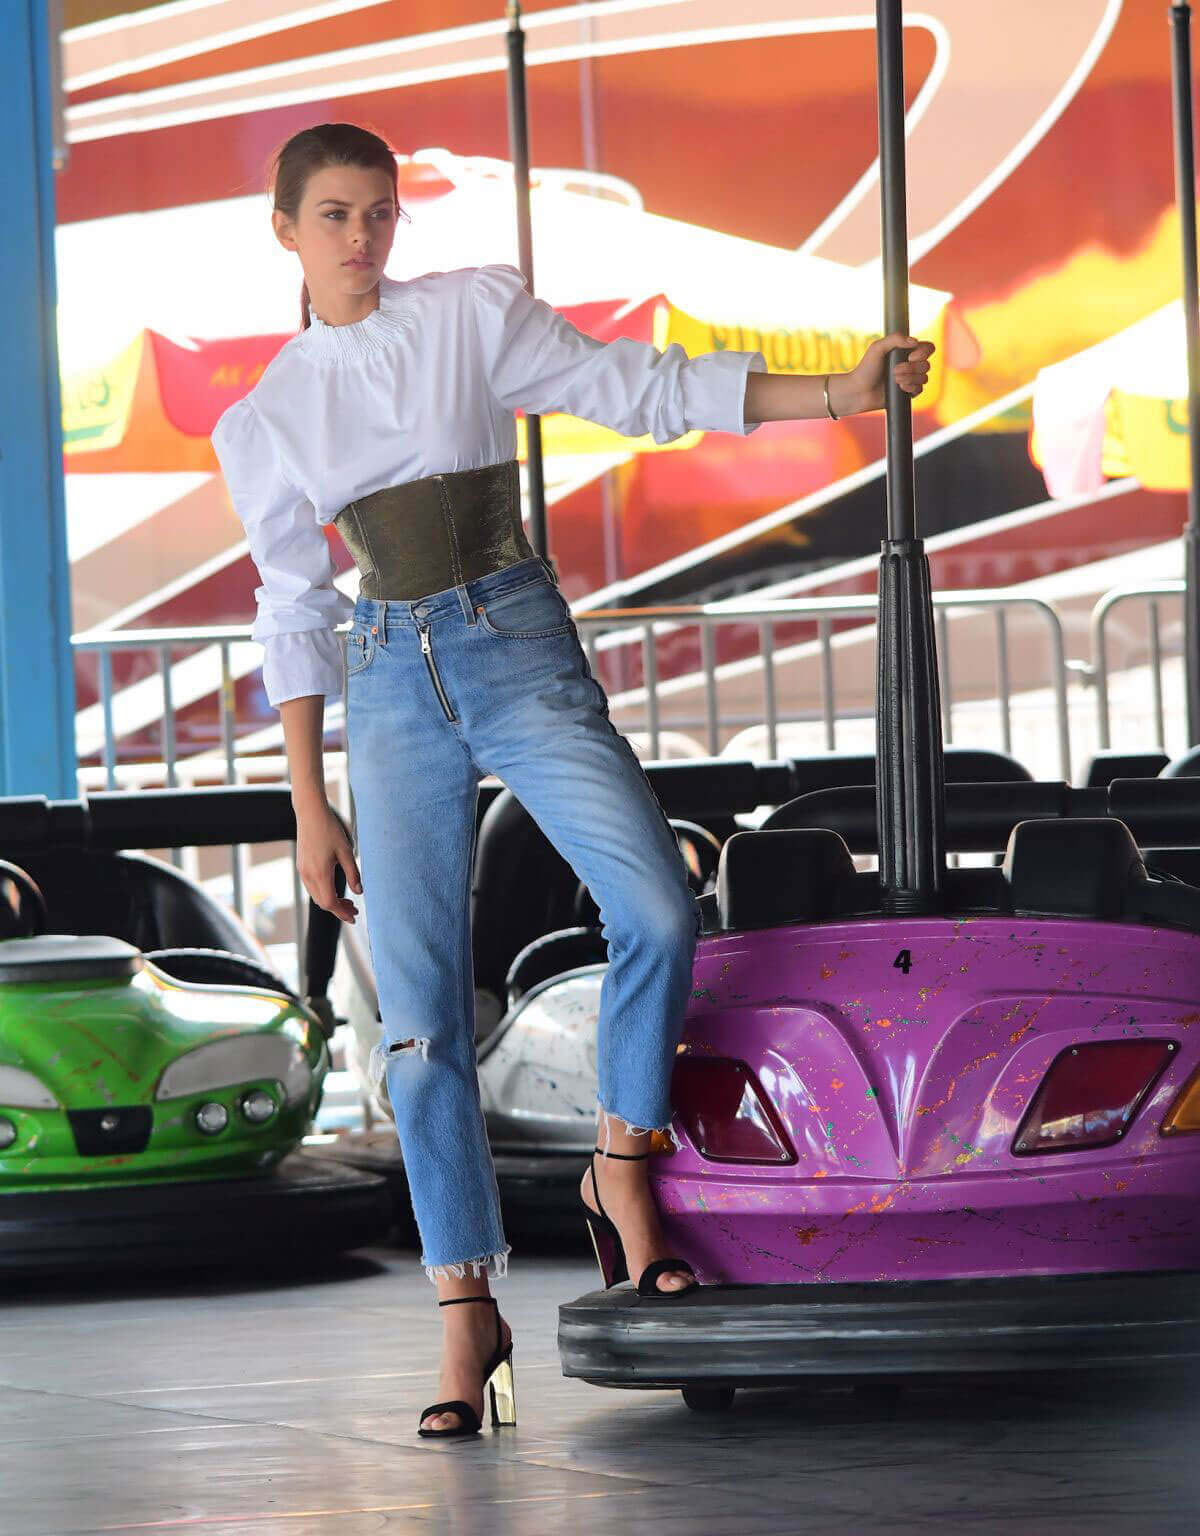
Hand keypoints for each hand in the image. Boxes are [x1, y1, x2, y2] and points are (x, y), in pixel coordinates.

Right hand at [295, 803, 362, 922]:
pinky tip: (335, 888)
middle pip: (322, 903)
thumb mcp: (346, 851)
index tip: (354, 917)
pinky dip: (324, 893)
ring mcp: (302, 871)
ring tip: (347, 900)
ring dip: (331, 901)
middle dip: (338, 909)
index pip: (330, 903)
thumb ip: (353, 874)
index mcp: (320, 873)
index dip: (342, 913)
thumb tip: (359, 892)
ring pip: (316, 896)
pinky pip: (312, 887)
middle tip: (354, 910)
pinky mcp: (301, 866)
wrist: (310, 813)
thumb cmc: (330, 829)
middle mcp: (308, 875)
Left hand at [842, 332, 935, 413]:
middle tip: (894, 370)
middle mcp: (910, 364)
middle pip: (926, 364)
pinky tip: (899, 388)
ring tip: (894, 380)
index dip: (924, 352)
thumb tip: (914, 341)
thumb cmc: (866, 369)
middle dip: (912, 368)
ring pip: (924, 377)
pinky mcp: (908, 392)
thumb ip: (895, 339)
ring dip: (910, 378)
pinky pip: (920, 389)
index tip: (911, 356)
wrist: (859, 391)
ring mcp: (910, 379)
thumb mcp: (877, 348)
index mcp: (906, 351)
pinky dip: (911, 388)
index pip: (928, 348)